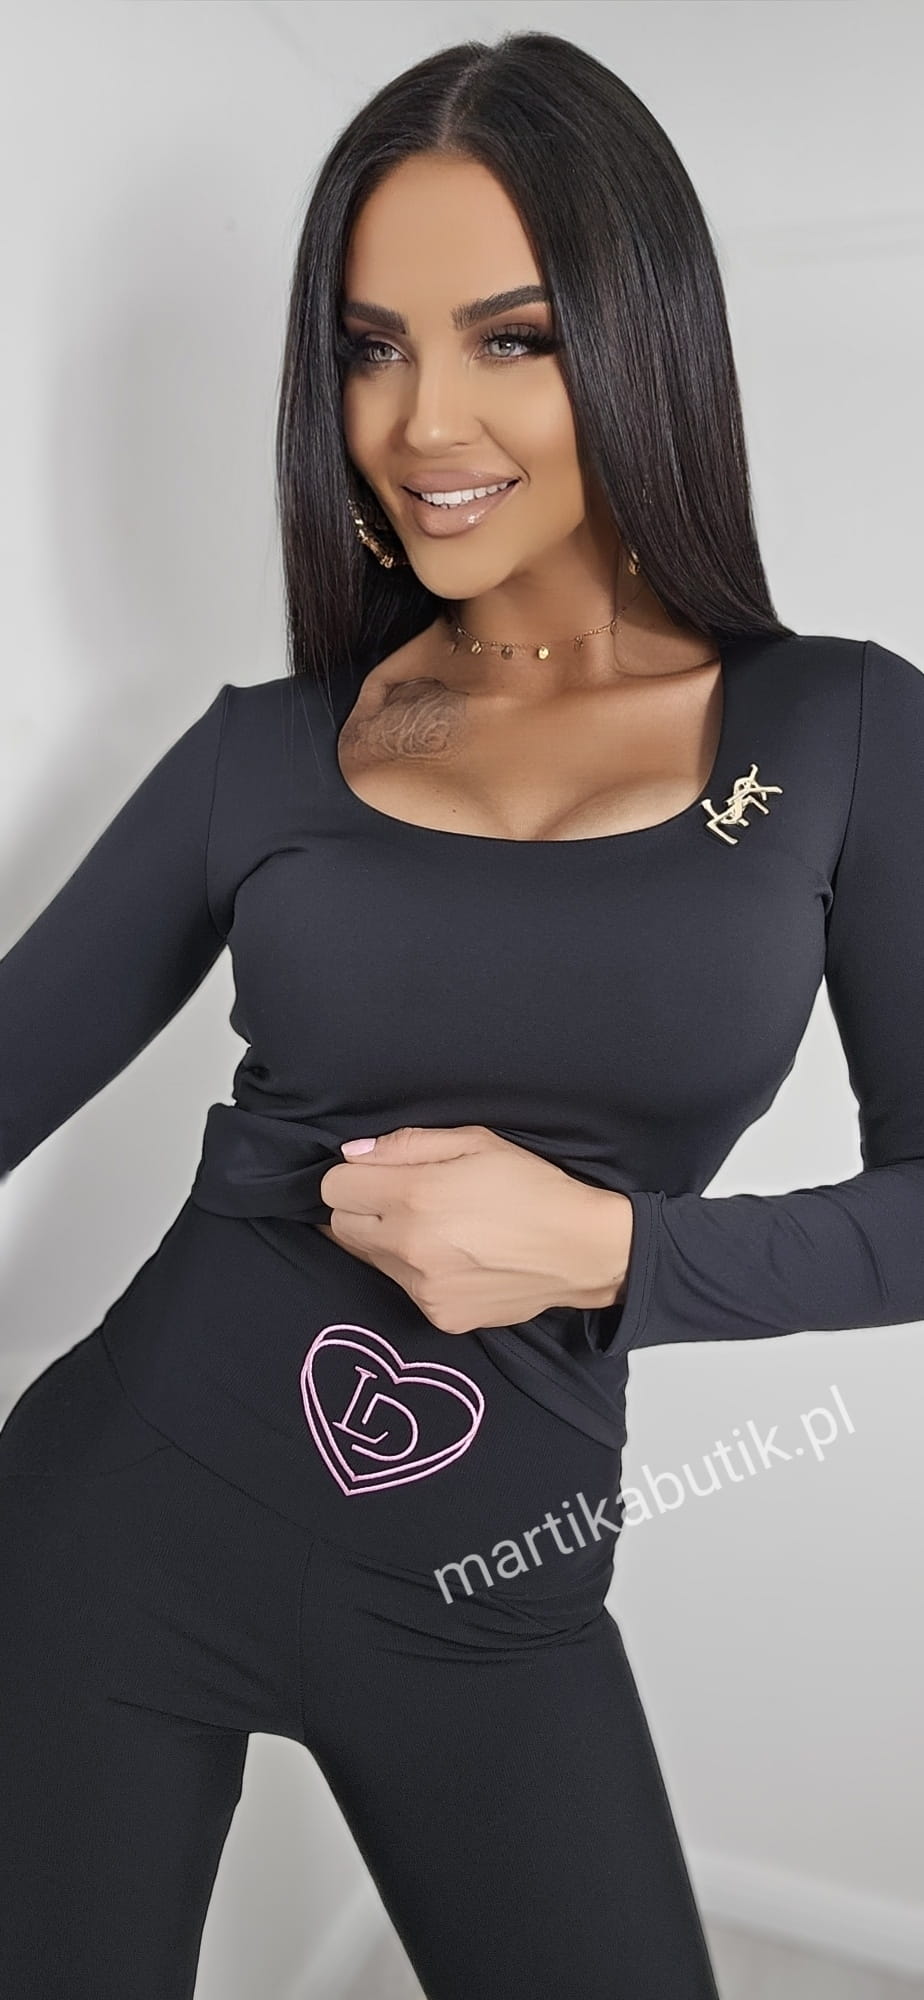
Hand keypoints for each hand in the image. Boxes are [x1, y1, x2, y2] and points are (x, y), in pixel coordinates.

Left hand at [316, 1125, 629, 1334]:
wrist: (581, 1250)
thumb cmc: (530, 1186)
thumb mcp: (474, 1141)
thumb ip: (405, 1144)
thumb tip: (352, 1155)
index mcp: (414, 1196)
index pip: (333, 1188)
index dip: (354, 1175)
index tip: (380, 1174)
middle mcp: (409, 1247)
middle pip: (342, 1226)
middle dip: (363, 1208)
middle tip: (406, 1200)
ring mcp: (422, 1288)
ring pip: (370, 1260)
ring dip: (388, 1242)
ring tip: (438, 1230)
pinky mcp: (438, 1316)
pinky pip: (404, 1288)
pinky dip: (417, 1272)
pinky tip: (456, 1259)